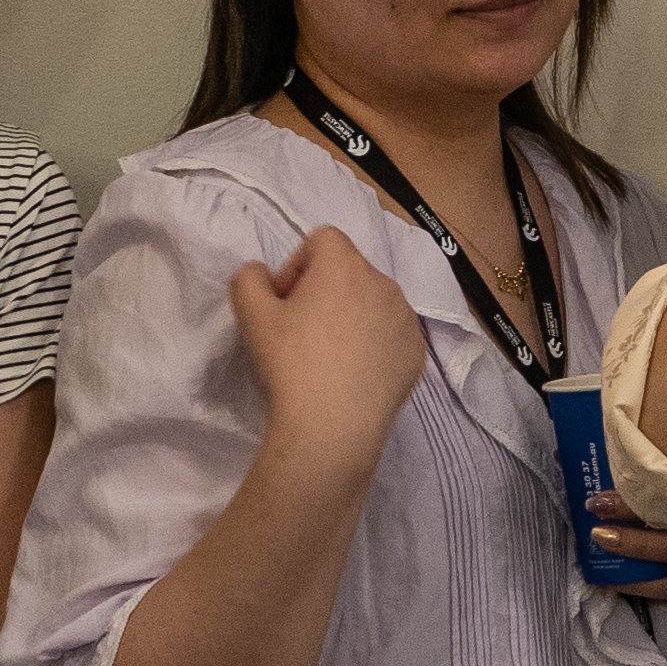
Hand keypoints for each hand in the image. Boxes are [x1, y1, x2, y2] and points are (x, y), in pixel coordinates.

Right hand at [229, 226, 429, 455]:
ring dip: (350, 315)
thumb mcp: (251, 316)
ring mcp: (407, 319)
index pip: (323, 239)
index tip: (285, 301)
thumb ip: (249, 279)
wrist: (333, 426)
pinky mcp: (417, 352)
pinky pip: (392, 334)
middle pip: (350, 270)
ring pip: (374, 302)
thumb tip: (263, 274)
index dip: (298, 264)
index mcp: (346, 267)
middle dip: (323, 290)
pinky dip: (373, 344)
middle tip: (301, 330)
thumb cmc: (290, 364)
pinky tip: (353, 374)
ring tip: (328, 355)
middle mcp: (385, 284)